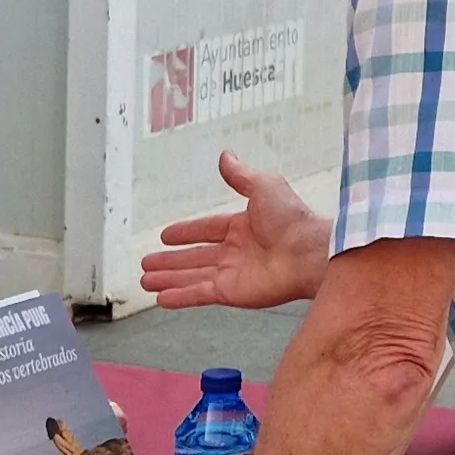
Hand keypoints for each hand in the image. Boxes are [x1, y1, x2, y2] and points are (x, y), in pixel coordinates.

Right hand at [144, 153, 336, 311]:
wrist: (309, 252)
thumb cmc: (293, 219)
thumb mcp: (264, 186)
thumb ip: (241, 175)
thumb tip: (226, 156)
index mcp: (243, 226)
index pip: (206, 229)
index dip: (186, 232)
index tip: (166, 235)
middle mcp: (236, 251)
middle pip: (194, 256)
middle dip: (170, 260)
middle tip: (147, 263)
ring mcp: (233, 273)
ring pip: (192, 276)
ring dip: (169, 279)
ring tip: (145, 282)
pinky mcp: (232, 292)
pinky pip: (199, 294)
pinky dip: (180, 296)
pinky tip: (162, 298)